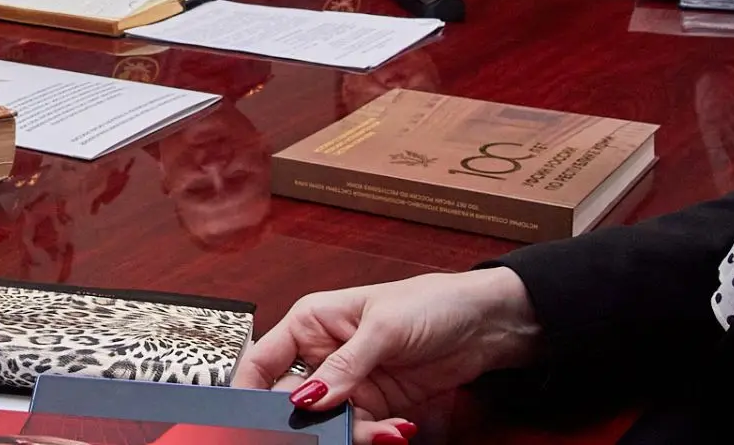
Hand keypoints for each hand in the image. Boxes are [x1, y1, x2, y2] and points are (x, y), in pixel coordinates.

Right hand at [232, 267, 542, 439]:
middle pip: (292, 399)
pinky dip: (373, 437)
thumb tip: (306, 399)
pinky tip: (396, 431)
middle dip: (306, 421)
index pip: (263, 359)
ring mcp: (348, 383)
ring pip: (327, 422)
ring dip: (350, 433)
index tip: (252, 419)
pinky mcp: (375, 405)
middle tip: (329, 430)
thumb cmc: (430, 303)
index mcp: (311, 322)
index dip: (250, 389)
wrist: (484, 325)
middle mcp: (323, 354)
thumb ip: (345, 365)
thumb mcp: (384, 329)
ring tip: (382, 430)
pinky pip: (359, 430)